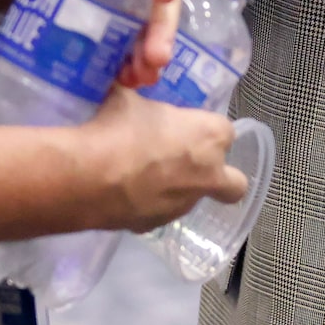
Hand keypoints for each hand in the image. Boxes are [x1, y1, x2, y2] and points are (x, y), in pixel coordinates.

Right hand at [74, 83, 247, 230]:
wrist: (90, 176)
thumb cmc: (117, 128)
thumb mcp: (130, 100)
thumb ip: (144, 106)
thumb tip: (134, 104)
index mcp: (209, 136)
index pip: (224, 131)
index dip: (205, 130)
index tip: (185, 128)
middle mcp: (209, 173)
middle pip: (234, 182)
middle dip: (221, 176)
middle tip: (192, 165)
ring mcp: (185, 204)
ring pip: (194, 197)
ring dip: (178, 187)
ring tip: (142, 175)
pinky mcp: (159, 224)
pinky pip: (160, 211)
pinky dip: (149, 204)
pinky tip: (125, 193)